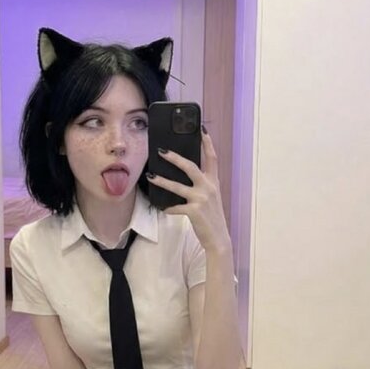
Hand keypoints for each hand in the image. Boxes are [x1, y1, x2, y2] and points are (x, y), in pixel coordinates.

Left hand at [148, 129, 230, 251]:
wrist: (219, 239)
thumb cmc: (212, 217)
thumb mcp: (211, 197)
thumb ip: (202, 185)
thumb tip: (185, 174)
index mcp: (214, 182)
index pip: (212, 158)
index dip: (207, 142)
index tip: (201, 129)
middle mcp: (209, 188)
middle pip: (191, 166)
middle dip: (175, 157)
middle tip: (161, 150)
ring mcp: (201, 199)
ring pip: (178, 186)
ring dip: (162, 181)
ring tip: (150, 176)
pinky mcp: (194, 211)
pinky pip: (175, 207)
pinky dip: (167, 208)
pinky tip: (161, 207)